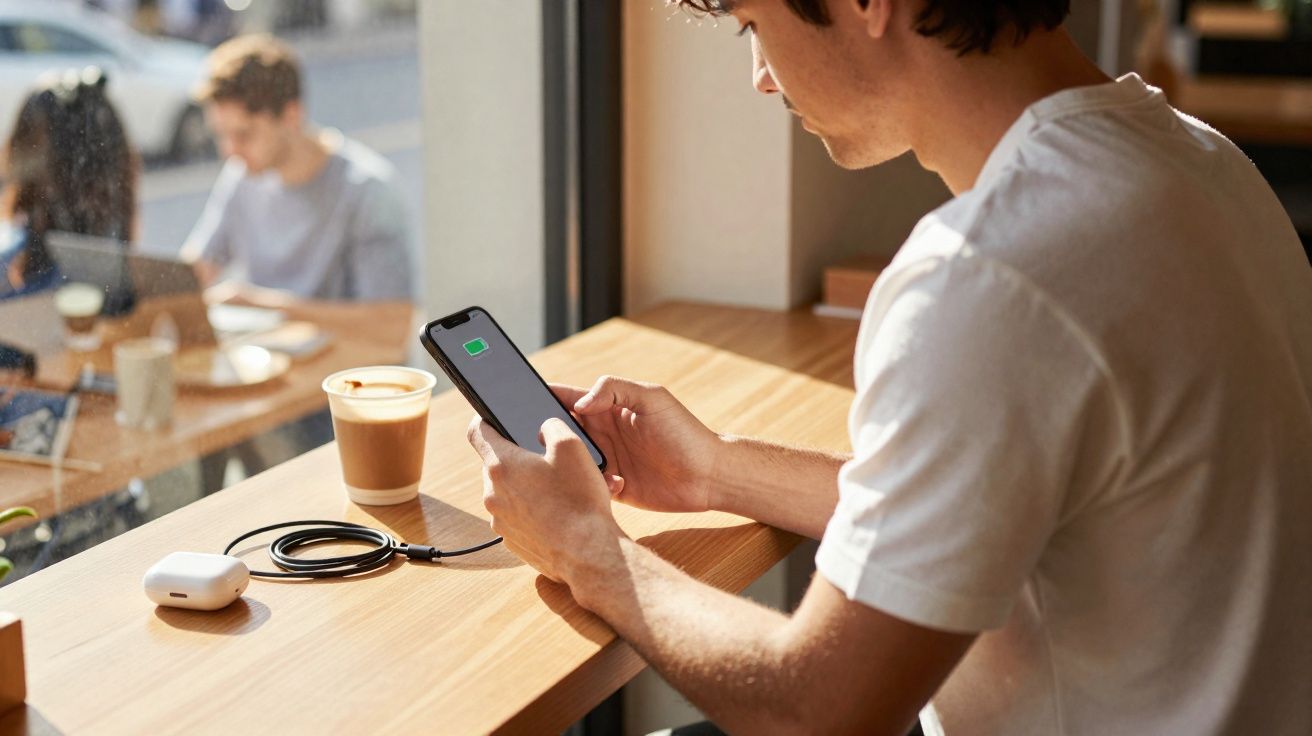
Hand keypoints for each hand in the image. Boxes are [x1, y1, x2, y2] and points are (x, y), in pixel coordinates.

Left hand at [467, 415, 624, 583]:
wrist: (588, 552)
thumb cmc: (579, 500)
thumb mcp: (572, 446)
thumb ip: (551, 426)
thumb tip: (542, 429)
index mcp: (502, 465)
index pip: (477, 432)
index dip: (486, 420)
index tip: (496, 419)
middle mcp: (493, 494)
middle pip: (496, 464)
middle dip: (518, 460)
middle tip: (546, 462)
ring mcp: (500, 521)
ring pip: (507, 493)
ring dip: (526, 488)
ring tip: (557, 492)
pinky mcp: (511, 541)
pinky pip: (516, 518)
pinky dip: (531, 513)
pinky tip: (556, 515)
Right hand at [551, 376, 720, 513]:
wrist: (709, 475)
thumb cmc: (685, 432)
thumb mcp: (652, 398)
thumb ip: (615, 389)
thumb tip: (580, 402)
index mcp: (608, 407)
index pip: (567, 398)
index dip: (543, 396)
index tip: (520, 399)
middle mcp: (603, 433)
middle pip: (561, 431)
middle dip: (546, 435)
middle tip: (541, 442)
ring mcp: (607, 460)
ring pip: (570, 461)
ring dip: (569, 464)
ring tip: (578, 466)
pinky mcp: (613, 487)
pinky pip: (589, 486)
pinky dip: (592, 486)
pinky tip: (615, 484)